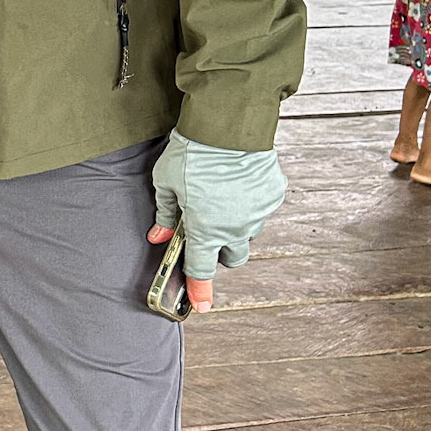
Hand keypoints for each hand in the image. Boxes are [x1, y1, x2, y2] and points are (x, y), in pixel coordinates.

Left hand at [148, 130, 286, 313]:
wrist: (228, 125)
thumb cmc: (193, 153)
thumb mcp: (166, 183)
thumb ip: (164, 214)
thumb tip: (158, 236)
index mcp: (205, 229)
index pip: (201, 270)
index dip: (200, 291)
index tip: (202, 306)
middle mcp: (235, 228)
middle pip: (232, 258)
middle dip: (221, 252)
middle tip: (208, 232)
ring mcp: (258, 213)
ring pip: (248, 232)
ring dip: (235, 225)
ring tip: (221, 196)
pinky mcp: (273, 195)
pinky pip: (260, 208)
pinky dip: (249, 202)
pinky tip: (238, 181)